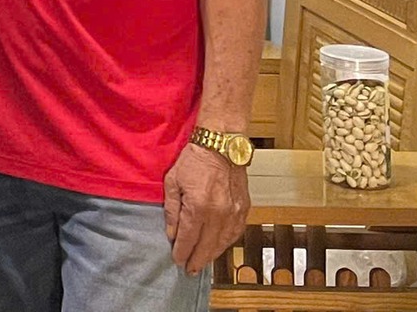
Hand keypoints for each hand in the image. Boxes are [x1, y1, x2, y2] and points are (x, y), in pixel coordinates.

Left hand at [163, 142, 248, 273]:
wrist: (221, 146)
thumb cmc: (193, 161)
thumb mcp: (172, 182)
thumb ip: (172, 210)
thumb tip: (172, 234)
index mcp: (198, 206)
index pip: (188, 238)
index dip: (182, 252)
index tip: (177, 261)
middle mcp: (218, 213)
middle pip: (207, 245)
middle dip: (197, 260)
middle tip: (190, 270)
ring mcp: (234, 212)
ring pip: (223, 242)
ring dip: (212, 255)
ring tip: (202, 262)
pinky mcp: (244, 209)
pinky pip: (235, 233)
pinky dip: (226, 243)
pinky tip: (218, 247)